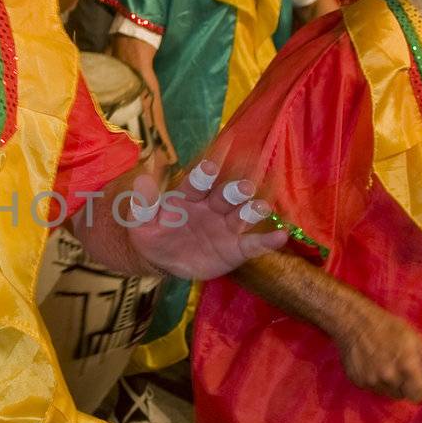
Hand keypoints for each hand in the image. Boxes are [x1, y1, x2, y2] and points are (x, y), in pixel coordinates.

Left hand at [129, 162, 285, 280]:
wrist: (161, 260)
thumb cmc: (152, 233)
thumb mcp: (140, 221)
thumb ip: (143, 202)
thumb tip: (142, 177)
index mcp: (189, 195)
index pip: (200, 179)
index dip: (207, 170)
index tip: (213, 162)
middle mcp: (212, 206)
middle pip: (227, 194)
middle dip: (235, 190)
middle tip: (243, 188)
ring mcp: (226, 226)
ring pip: (243, 215)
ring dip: (253, 211)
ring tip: (261, 208)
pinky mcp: (236, 248)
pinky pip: (254, 244)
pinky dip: (268, 240)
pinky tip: (280, 236)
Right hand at [334, 306, 421, 400]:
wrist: (353, 322)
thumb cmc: (386, 326)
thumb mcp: (412, 337)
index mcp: (406, 366)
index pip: (418, 395)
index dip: (420, 389)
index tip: (418, 381)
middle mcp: (389, 377)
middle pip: (403, 395)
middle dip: (404, 385)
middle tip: (399, 368)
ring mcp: (371, 381)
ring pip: (387, 393)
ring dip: (389, 384)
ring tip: (384, 365)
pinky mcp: (358, 381)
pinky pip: (373, 388)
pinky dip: (374, 381)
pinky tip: (372, 365)